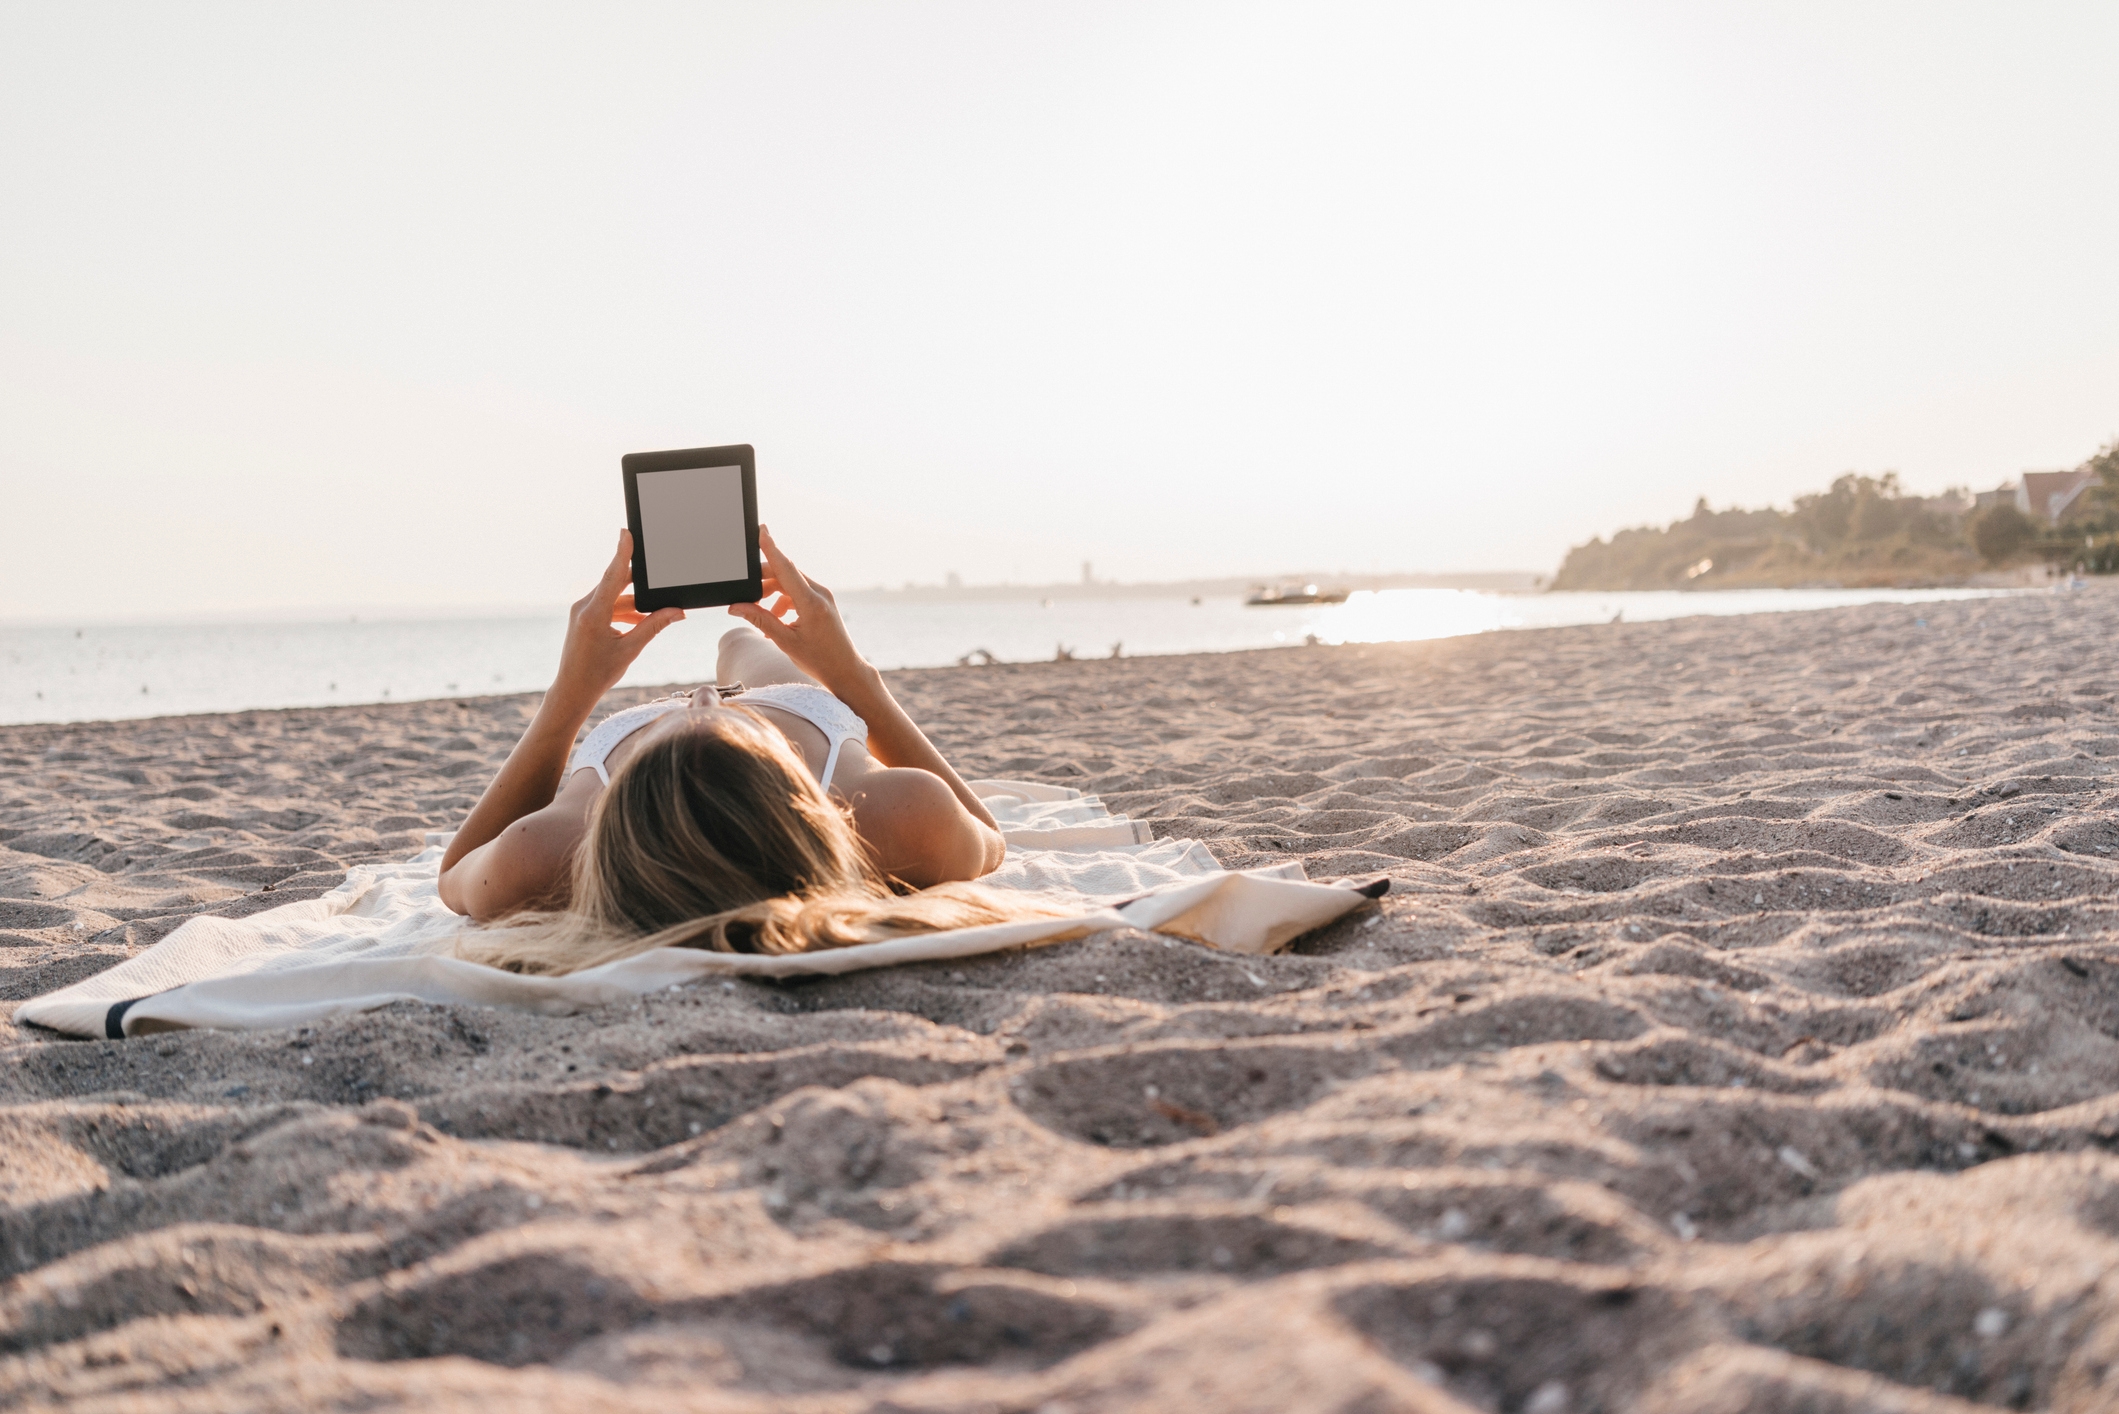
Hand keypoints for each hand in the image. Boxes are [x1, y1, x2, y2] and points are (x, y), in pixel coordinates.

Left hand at [555, 530, 684, 702]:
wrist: (573, 690)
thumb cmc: (598, 674)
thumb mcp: (631, 649)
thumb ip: (653, 626)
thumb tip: (676, 611)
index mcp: (593, 613)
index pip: (612, 576)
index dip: (622, 553)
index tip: (627, 532)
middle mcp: (584, 607)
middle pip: (616, 583)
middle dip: (640, 585)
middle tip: (660, 579)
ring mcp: (581, 611)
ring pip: (614, 596)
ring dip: (635, 604)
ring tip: (656, 615)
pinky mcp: (583, 617)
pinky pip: (607, 606)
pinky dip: (625, 611)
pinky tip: (641, 622)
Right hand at [727, 525, 871, 692]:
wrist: (846, 671)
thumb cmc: (819, 660)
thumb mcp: (785, 641)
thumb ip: (760, 620)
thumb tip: (736, 607)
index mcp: (811, 602)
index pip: (786, 567)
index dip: (770, 547)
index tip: (761, 529)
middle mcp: (819, 594)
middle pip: (784, 574)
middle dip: (762, 582)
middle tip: (746, 597)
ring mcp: (822, 596)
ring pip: (789, 583)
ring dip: (772, 594)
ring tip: (763, 617)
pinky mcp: (822, 601)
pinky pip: (797, 592)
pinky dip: (783, 601)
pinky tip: (776, 620)